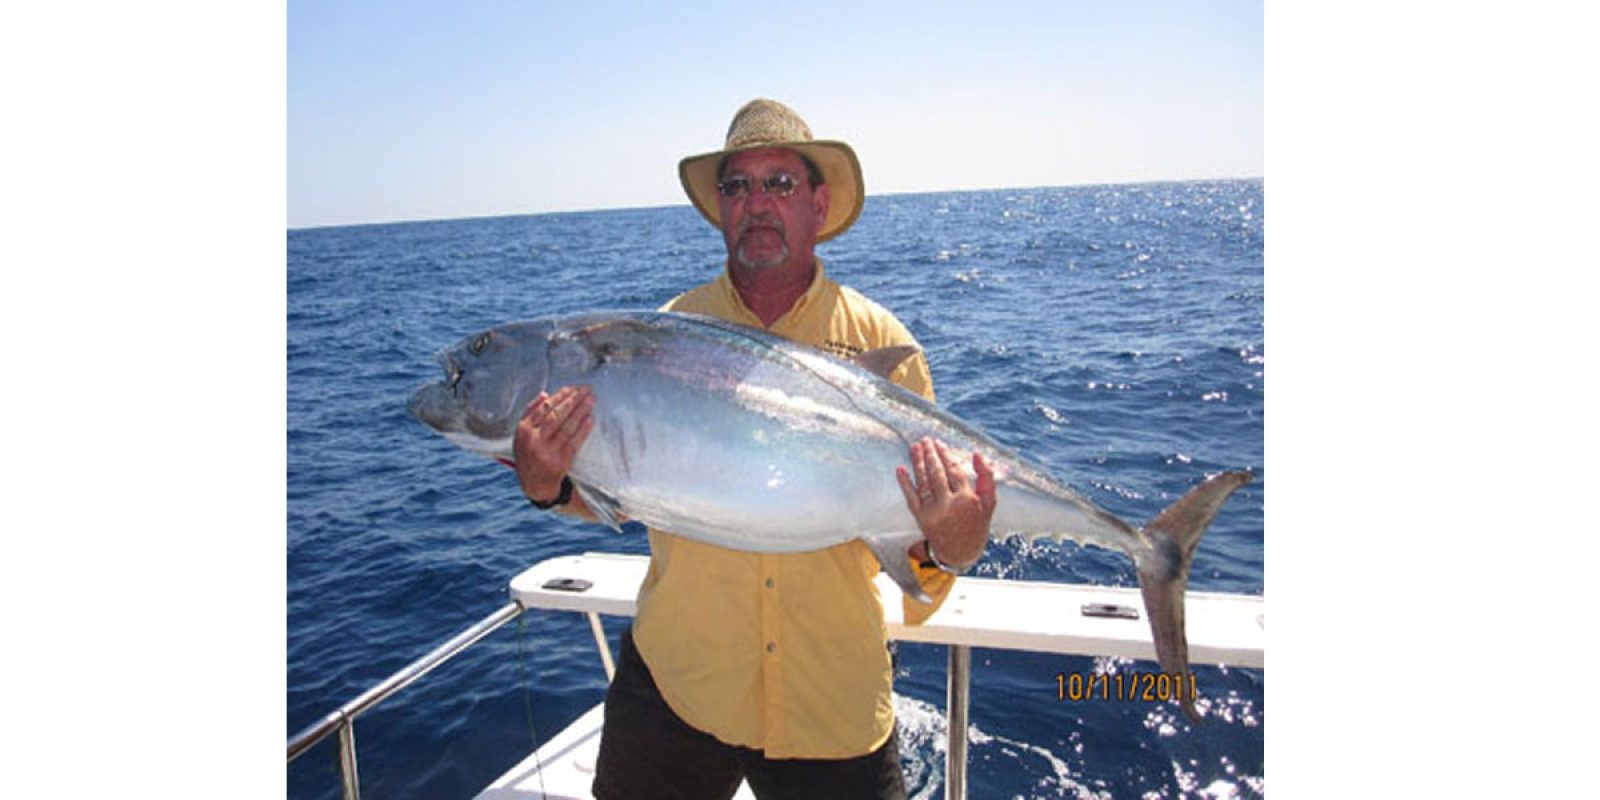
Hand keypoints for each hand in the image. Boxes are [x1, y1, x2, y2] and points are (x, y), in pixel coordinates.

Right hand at [513, 385, 593, 503]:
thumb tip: (545, 394)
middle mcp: (535, 440)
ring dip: (581, 412)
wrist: (535, 483)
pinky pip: (575, 442)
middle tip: (586, 390)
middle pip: (557, 416)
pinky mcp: (561, 461)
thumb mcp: (522, 433)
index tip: (573, 388)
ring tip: (591, 400)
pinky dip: (583, 429)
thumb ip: (530, 412)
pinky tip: (590, 418)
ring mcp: (548, 452)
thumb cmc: (529, 452)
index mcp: (524, 430)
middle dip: (573, 401)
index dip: (561, 396)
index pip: (544, 408)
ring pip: (567, 427)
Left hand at [895, 437, 994, 568]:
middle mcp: (948, 505)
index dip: (945, 455)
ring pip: (923, 481)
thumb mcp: (989, 503)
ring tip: (914, 447)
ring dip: (917, 462)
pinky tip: (900, 468)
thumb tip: (977, 453)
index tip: (939, 443)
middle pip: (936, 473)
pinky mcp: (920, 518)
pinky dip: (904, 482)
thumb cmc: (976, 524)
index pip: (954, 471)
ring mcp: (933, 511)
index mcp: (967, 500)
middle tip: (925, 440)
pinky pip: (911, 497)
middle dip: (930, 454)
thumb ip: (986, 477)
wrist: (961, 552)